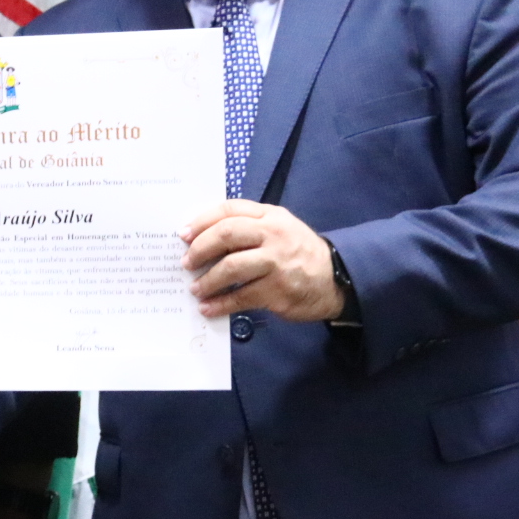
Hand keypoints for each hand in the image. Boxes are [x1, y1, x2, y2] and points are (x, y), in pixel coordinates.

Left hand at [180, 200, 342, 321]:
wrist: (336, 278)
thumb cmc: (297, 252)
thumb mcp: (278, 228)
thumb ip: (248, 227)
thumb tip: (201, 238)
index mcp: (270, 215)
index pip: (229, 210)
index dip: (201, 221)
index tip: (182, 235)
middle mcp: (273, 235)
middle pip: (226, 234)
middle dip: (200, 249)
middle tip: (186, 263)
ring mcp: (277, 263)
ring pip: (231, 268)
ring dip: (207, 280)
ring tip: (195, 289)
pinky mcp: (278, 290)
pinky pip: (242, 297)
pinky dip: (220, 304)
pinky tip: (208, 308)